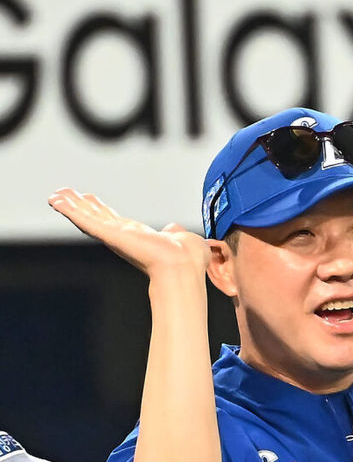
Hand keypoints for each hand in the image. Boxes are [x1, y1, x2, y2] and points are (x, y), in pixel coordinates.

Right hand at [48, 189, 210, 279]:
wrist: (184, 267)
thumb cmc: (189, 259)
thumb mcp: (183, 239)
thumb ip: (176, 232)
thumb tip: (175, 229)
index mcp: (138, 237)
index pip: (114, 221)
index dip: (101, 210)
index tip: (89, 199)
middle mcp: (123, 238)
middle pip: (96, 218)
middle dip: (80, 206)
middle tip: (64, 194)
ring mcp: (115, 237)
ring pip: (87, 219)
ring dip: (70, 206)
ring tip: (54, 196)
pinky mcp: (110, 235)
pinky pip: (85, 221)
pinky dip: (70, 210)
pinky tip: (56, 201)